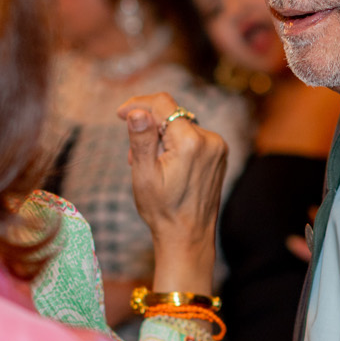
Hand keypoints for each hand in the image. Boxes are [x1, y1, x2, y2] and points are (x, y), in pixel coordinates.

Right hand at [119, 92, 226, 293]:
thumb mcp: (144, 175)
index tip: (120, 114)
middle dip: (148, 129)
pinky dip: (175, 145)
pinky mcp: (219, 155)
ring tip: (149, 166)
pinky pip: (192, 138)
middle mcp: (210, 140)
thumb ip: (141, 140)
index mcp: (190, 142)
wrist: (189, 236)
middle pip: (171, 115)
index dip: (138, 104)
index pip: (163, 104)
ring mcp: (217, 148)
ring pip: (180, 126)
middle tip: (133, 157)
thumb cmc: (163, 210)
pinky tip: (166, 167)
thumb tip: (136, 111)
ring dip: (161, 138)